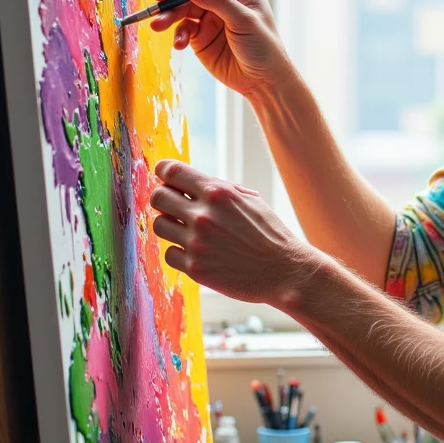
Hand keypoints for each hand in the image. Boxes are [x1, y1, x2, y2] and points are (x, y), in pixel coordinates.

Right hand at [150, 0, 287, 100]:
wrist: (264, 82)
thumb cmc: (264, 48)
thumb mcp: (244, 21)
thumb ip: (217, 1)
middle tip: (157, 5)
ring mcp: (210, 15)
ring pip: (181, 8)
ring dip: (168, 16)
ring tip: (157, 26)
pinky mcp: (200, 35)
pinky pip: (182, 29)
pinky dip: (178, 35)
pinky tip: (180, 45)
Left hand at [150, 159, 316, 306]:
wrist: (285, 271)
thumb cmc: (271, 234)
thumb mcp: (251, 200)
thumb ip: (220, 189)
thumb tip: (190, 182)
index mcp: (218, 193)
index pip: (172, 171)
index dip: (164, 171)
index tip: (164, 177)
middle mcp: (204, 215)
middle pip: (158, 197)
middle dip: (163, 199)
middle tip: (174, 207)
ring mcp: (197, 243)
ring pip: (159, 226)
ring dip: (170, 226)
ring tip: (188, 231)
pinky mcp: (195, 268)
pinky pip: (169, 254)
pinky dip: (179, 253)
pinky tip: (197, 253)